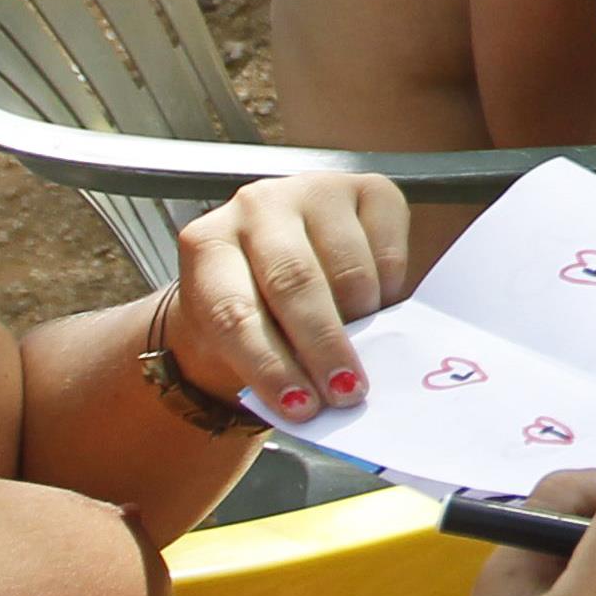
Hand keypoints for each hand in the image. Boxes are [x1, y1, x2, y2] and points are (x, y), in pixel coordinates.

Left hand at [162, 172, 411, 421]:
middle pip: (294, 282)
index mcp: (206, 244)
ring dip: (362, 320)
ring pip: (348, 267)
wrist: (274, 259)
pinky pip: (387, 248)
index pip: (235, 311)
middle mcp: (255, 205)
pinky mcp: (366, 187)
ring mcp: (311, 188)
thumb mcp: (239, 341)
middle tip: (347, 393)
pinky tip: (377, 308)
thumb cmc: (252, 312)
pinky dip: (389, 289)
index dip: (269, 365)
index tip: (299, 408)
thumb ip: (270, 359)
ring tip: (363, 351)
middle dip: (323, 345)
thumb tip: (326, 395)